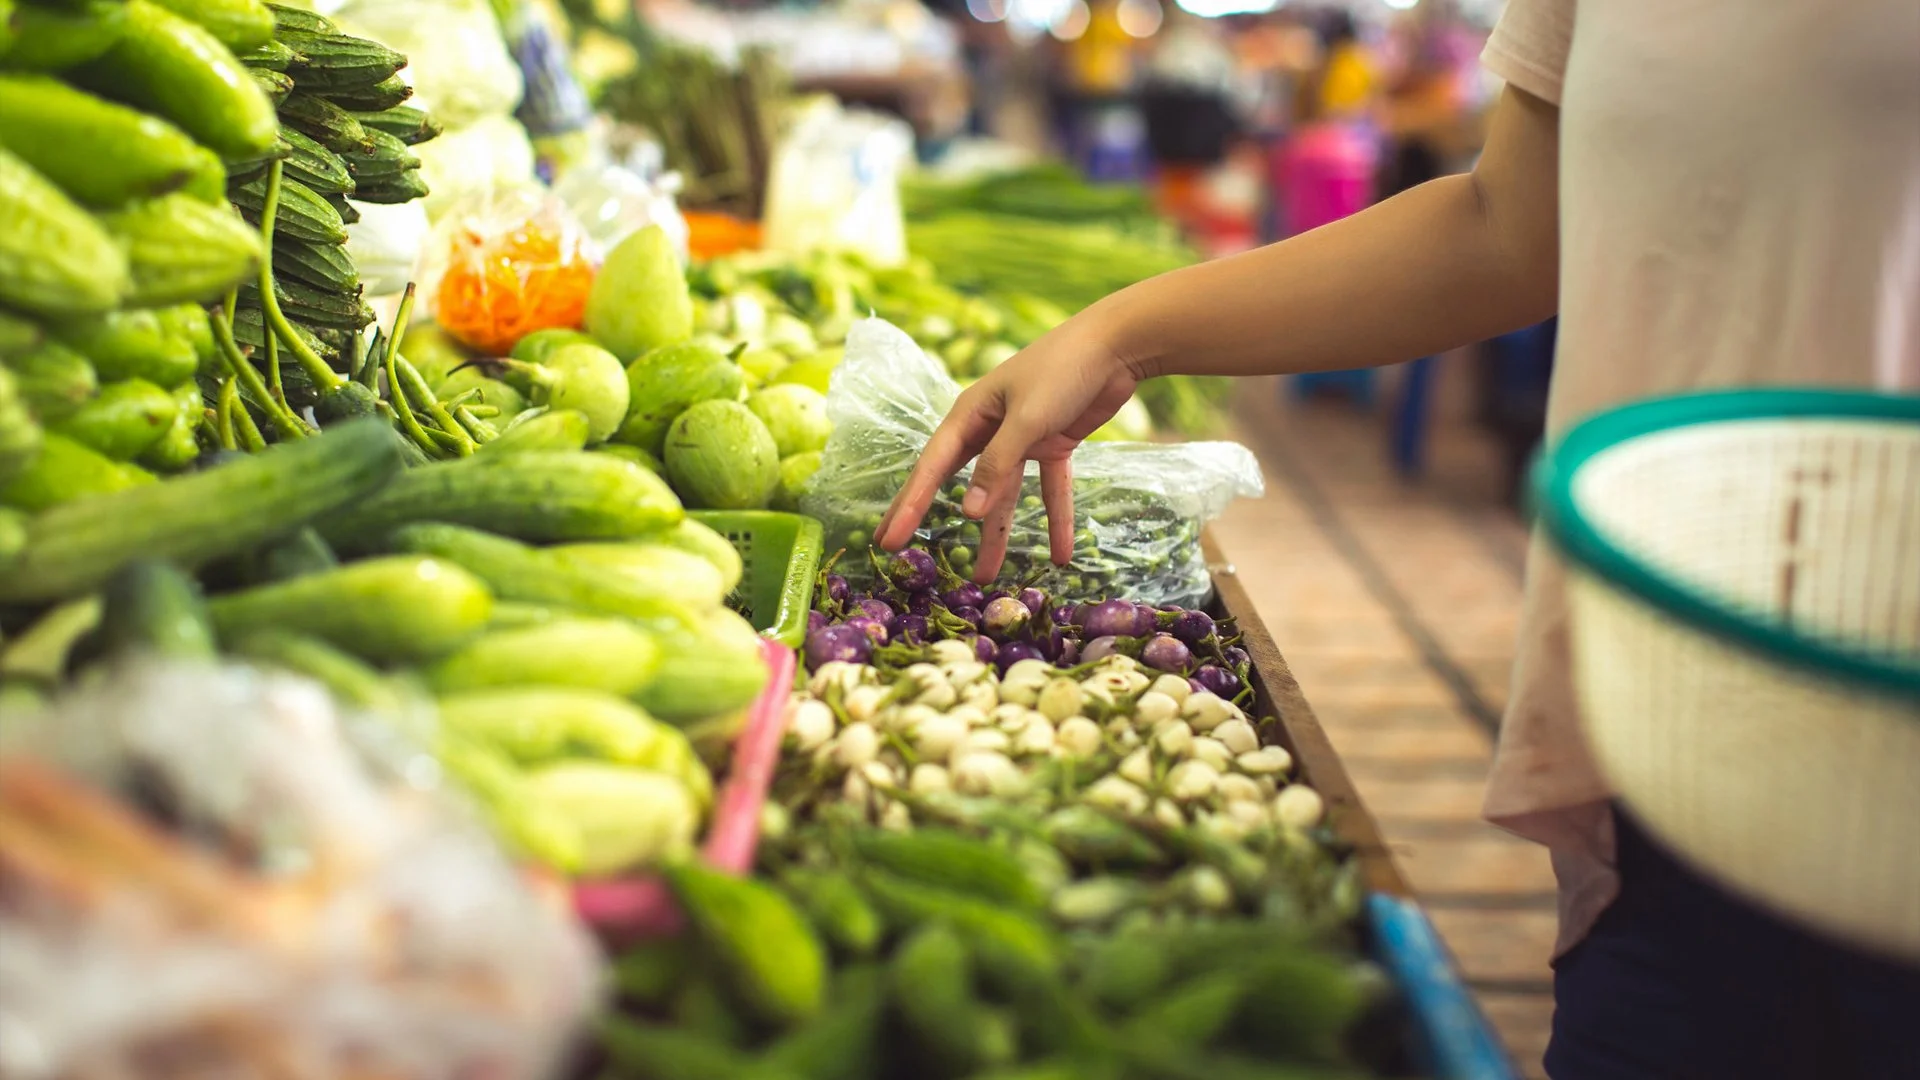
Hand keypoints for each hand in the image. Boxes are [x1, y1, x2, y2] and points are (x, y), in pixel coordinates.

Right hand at [875, 315, 1140, 582]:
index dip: (910, 505)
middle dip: (933, 517)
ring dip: (999, 533)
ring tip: (986, 577)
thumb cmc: (1062, 370)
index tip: (889, 540)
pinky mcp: (1054, 443)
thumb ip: (998, 466)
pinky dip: (1057, 519)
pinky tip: (1061, 555)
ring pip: (1005, 495)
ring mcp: (1022, 437)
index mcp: (970, 414)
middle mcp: (990, 427)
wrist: (1116, 344)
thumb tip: (968, 512)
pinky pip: (1050, 488)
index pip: (932, 467)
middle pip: (956, 481)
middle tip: (904, 554)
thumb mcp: (1027, 419)